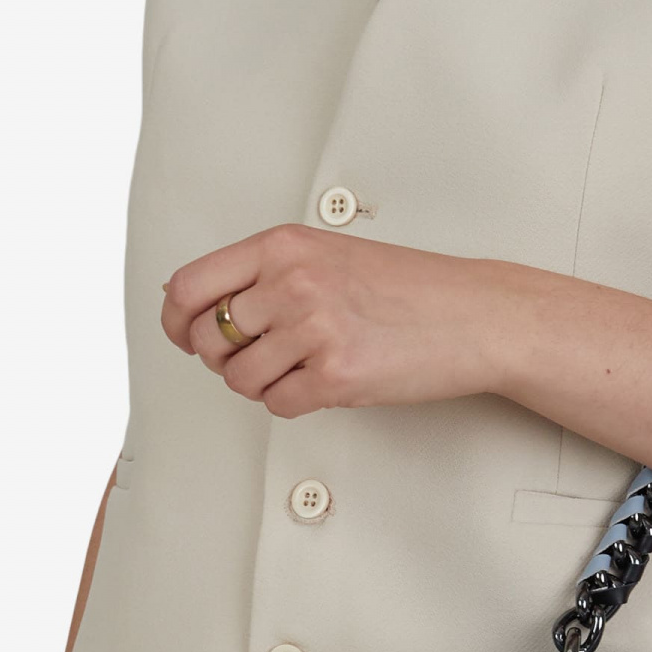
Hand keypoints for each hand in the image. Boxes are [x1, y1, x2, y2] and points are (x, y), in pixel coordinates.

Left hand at [160, 223, 509, 415]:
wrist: (474, 315)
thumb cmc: (409, 288)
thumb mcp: (327, 254)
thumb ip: (265, 272)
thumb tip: (192, 301)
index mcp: (283, 246)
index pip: (189, 286)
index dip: (177, 320)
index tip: (186, 335)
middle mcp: (293, 282)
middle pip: (206, 339)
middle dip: (222, 359)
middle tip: (257, 357)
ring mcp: (314, 328)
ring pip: (238, 379)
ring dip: (260, 384)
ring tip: (298, 368)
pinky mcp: (336, 374)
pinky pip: (277, 404)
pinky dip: (292, 402)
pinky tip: (321, 382)